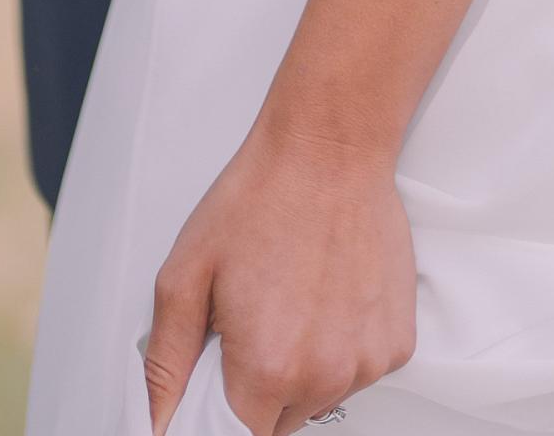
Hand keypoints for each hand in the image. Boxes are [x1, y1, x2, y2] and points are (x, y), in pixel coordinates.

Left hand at [144, 127, 414, 435]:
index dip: (218, 413)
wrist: (331, 146)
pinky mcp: (398, 341)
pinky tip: (328, 296)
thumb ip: (165, 363)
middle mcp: (324, 375)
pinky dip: (341, 347)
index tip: (218, 380)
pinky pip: (358, 370)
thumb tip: (155, 420)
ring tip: (293, 301)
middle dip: (257, 388)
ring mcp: (367, 360)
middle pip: (278, 422)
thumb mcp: (185, 274)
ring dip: (301, 369)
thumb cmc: (262, 197)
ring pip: (319, 397)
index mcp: (267, 368)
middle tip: (252, 325)